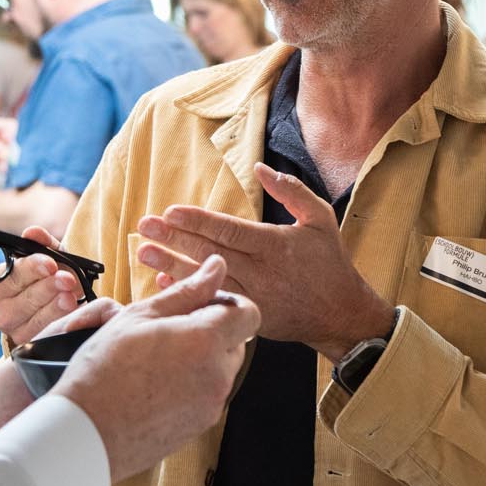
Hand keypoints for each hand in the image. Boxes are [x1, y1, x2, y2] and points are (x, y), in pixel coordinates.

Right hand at [0, 223, 90, 343]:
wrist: (62, 300)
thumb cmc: (50, 276)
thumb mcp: (50, 256)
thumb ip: (42, 243)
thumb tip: (33, 232)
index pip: (10, 276)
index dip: (30, 269)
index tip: (51, 263)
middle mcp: (0, 309)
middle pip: (22, 300)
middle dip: (47, 288)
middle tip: (68, 279)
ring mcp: (13, 330)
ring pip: (34, 319)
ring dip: (56, 307)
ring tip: (72, 296)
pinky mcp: (29, 344)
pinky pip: (45, 335)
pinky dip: (61, 322)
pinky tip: (73, 313)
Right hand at [53, 256, 261, 482]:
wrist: (87, 433)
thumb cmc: (105, 372)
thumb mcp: (140, 317)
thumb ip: (186, 291)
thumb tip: (216, 268)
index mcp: (206, 341)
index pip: (248, 313)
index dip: (228, 303)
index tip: (202, 304)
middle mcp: (218, 375)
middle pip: (236, 341)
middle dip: (212, 331)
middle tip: (171, 331)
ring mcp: (211, 405)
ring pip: (221, 368)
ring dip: (200, 358)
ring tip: (158, 359)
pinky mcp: (201, 426)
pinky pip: (208, 395)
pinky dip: (192, 384)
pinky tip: (157, 384)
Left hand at [134, 161, 395, 359]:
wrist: (341, 314)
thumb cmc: (329, 262)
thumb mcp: (319, 218)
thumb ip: (291, 190)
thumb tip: (260, 168)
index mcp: (275, 245)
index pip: (228, 231)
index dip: (197, 221)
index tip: (170, 211)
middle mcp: (260, 273)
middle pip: (209, 254)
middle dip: (175, 239)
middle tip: (146, 226)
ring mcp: (253, 298)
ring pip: (205, 280)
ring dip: (172, 266)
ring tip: (144, 253)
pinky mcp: (249, 317)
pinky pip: (213, 304)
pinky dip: (188, 294)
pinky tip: (164, 284)